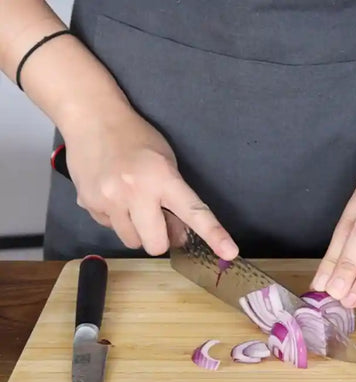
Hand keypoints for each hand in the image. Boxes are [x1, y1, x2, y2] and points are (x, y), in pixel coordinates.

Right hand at [63, 106, 237, 258]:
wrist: (91, 117)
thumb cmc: (137, 139)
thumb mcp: (166, 162)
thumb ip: (175, 200)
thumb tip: (180, 236)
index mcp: (162, 177)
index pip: (193, 212)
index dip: (214, 234)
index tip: (230, 251)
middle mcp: (134, 192)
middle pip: (155, 245)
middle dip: (159, 238)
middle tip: (157, 219)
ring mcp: (108, 200)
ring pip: (131, 241)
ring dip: (137, 231)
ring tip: (132, 204)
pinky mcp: (87, 204)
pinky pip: (109, 228)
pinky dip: (115, 219)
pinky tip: (112, 195)